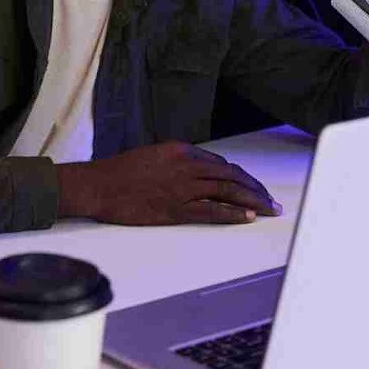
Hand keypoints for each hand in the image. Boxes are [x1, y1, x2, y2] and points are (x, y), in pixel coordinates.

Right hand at [55, 141, 282, 225]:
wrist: (97, 185)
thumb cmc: (120, 172)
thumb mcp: (153, 155)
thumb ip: (178, 162)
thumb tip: (199, 171)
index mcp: (181, 150)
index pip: (220, 164)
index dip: (240, 176)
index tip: (251, 186)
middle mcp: (187, 165)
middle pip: (231, 175)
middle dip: (255, 188)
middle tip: (270, 199)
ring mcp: (182, 187)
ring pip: (228, 191)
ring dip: (253, 200)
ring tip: (269, 209)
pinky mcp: (175, 208)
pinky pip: (212, 210)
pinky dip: (233, 213)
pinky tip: (248, 217)